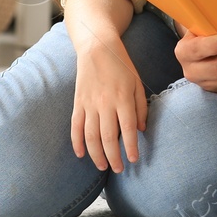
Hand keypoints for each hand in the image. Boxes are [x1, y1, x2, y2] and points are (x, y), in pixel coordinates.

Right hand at [71, 39, 148, 172]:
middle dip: (113, 157)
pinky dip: (77, 142)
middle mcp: (105, 103)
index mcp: (123, 98)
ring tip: (103, 166)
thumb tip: (141, 130)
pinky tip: (81, 154)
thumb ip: (140, 107)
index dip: (130, 147)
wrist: (97, 47)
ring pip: (91, 136)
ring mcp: (89, 103)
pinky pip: (75, 126)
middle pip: (108, 137)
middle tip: (119, 169)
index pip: (127, 129)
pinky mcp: (78, 102)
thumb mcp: (137, 82)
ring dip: (96, 154)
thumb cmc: (121, 65)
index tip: (134, 160)